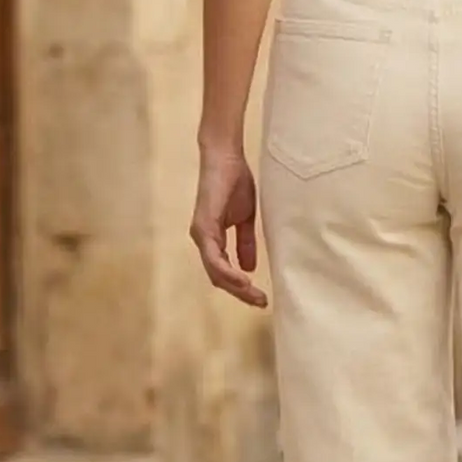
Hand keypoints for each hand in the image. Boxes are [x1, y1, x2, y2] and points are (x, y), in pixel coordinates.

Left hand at [190, 145, 267, 308]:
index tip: (260, 298)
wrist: (226, 157)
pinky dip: (228, 271)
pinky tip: (244, 280)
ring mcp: (201, 235)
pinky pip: (214, 258)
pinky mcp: (203, 227)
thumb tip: (250, 268)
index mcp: (213, 239)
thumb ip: (245, 243)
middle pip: (219, 278)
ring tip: (255, 296)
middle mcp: (204, 240)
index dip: (241, 287)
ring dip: (236, 287)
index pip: (224, 272)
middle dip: (240, 293)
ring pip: (215, 272)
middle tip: (261, 303)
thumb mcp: (246, 218)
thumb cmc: (235, 182)